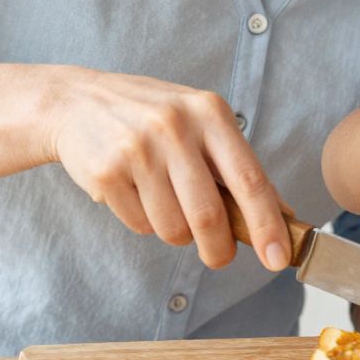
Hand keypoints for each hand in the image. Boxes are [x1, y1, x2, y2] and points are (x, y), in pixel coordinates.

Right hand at [45, 68, 288, 270]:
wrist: (76, 102)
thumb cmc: (150, 116)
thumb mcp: (199, 122)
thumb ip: (237, 165)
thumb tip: (283, 215)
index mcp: (209, 112)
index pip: (249, 178)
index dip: (268, 224)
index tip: (280, 257)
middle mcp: (175, 126)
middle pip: (209, 215)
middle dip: (218, 250)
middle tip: (219, 257)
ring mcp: (138, 149)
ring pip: (172, 228)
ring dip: (175, 232)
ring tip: (164, 203)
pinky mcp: (107, 172)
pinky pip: (139, 225)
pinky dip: (144, 222)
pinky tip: (134, 192)